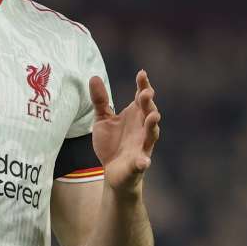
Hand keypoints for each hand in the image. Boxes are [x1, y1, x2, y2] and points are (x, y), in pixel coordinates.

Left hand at [90, 70, 160, 196]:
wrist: (112, 172)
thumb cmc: (111, 143)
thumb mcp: (103, 119)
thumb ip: (100, 100)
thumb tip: (93, 77)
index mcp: (135, 115)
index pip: (142, 97)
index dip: (143, 85)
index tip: (141, 74)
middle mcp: (142, 128)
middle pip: (149, 112)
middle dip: (149, 103)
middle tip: (145, 93)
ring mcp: (142, 145)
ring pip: (152, 134)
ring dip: (152, 126)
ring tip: (153, 117)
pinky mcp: (138, 164)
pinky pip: (142, 162)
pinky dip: (143, 161)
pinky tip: (143, 161)